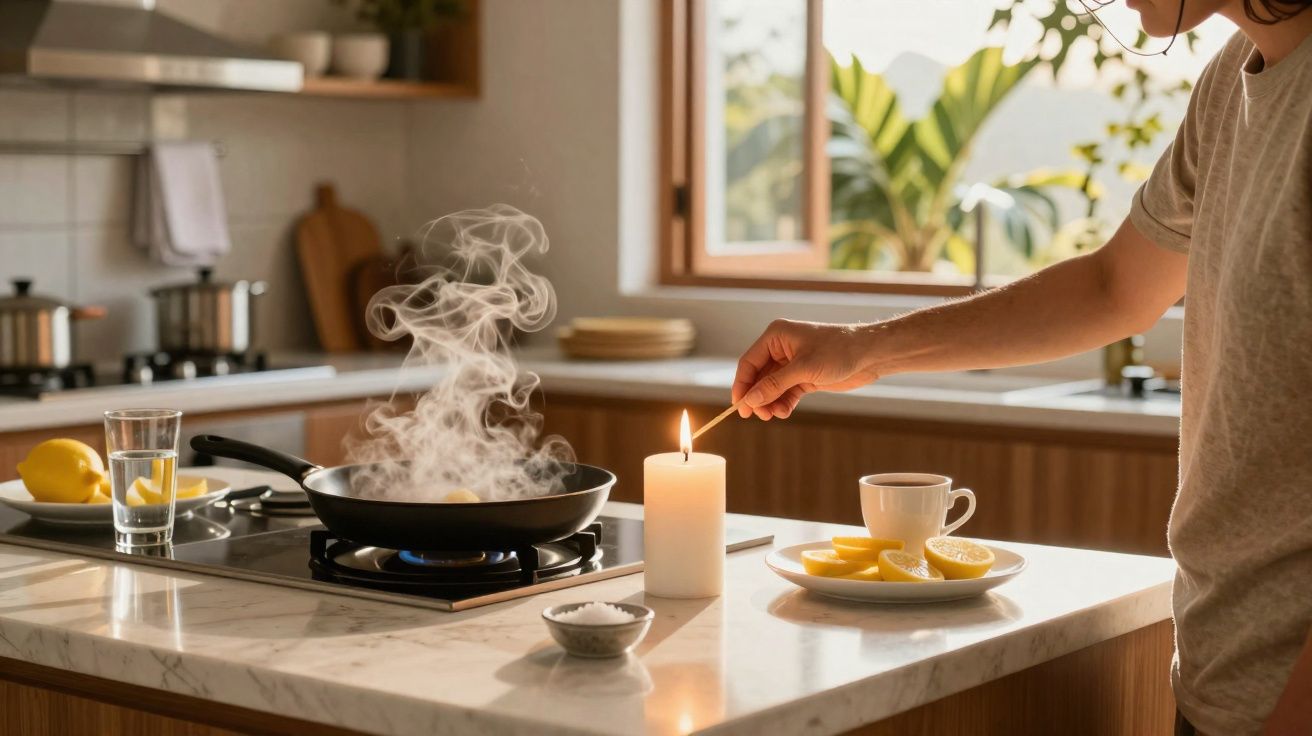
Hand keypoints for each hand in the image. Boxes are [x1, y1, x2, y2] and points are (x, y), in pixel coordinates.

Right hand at [732, 319, 879, 419]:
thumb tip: (751, 399)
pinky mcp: (804, 376)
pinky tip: (784, 412)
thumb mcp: (804, 369)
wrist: (870, 354)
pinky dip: (783, 403)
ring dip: (770, 402)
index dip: (742, 384)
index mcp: (776, 336)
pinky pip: (786, 392)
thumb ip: (775, 384)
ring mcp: (793, 363)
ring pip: (771, 387)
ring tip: (774, 415)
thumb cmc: (838, 351)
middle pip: (758, 377)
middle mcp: (781, 348)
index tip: (739, 406)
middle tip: (758, 415)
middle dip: (757, 397)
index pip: (749, 362)